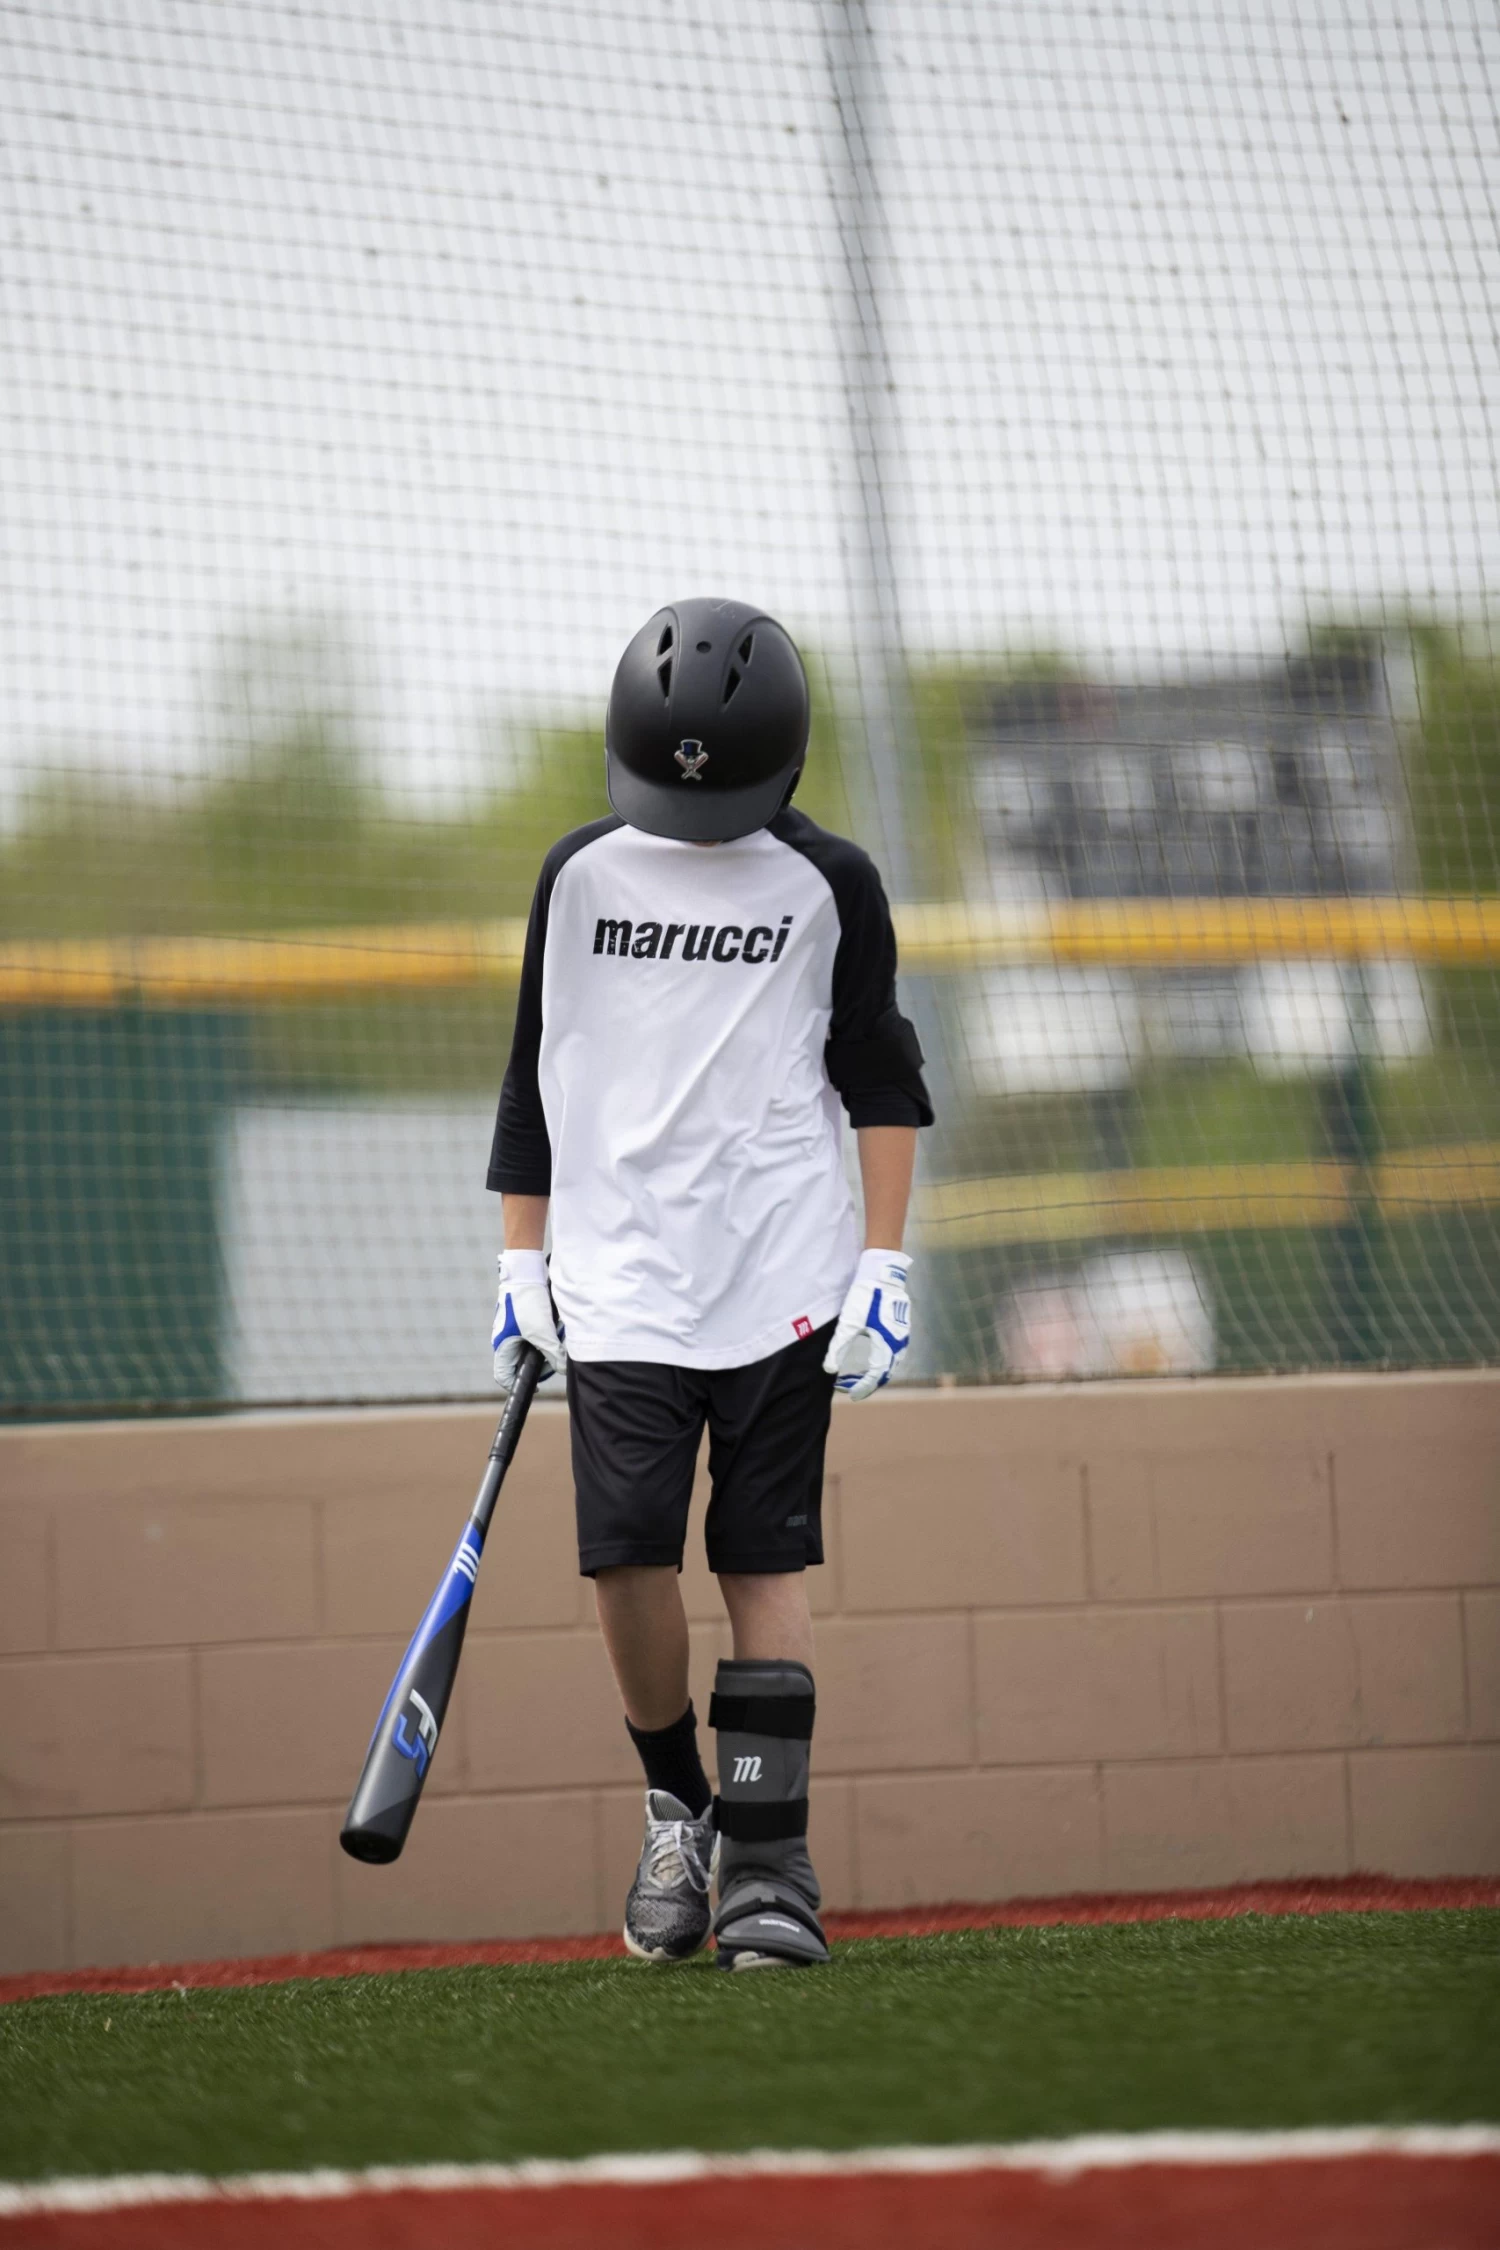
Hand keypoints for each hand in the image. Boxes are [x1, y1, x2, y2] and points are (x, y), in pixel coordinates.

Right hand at [492, 1249, 565, 1390]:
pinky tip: (558, 1327)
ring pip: (535, 1348)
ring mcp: (517, 1330)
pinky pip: (540, 1334)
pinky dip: (549, 1334)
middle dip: (542, 1362)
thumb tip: (562, 1369)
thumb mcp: (541, 1331)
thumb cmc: (526, 1302)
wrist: (527, 1271)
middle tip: (556, 1359)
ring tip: (558, 1338)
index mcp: (503, 1347)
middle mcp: (508, 1340)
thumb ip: (553, 1353)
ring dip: (548, 1346)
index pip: (504, 1375)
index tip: (536, 1386)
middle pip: (524, 1363)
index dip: (518, 1384)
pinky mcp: (528, 1320)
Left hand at [823, 1250, 910, 1399]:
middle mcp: (899, 1344)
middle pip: (884, 1372)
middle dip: (867, 1383)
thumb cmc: (865, 1297)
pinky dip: (881, 1361)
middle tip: (850, 1388)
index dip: (862, 1388)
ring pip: (890, 1363)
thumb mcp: (848, 1323)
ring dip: (874, 1373)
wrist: (883, 1273)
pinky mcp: (901, 1327)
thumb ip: (838, 1347)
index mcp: (887, 1345)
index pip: (875, 1376)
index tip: (850, 1394)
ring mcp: (902, 1335)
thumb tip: (829, 1369)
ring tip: (858, 1378)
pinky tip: (870, 1358)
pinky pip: (893, 1352)